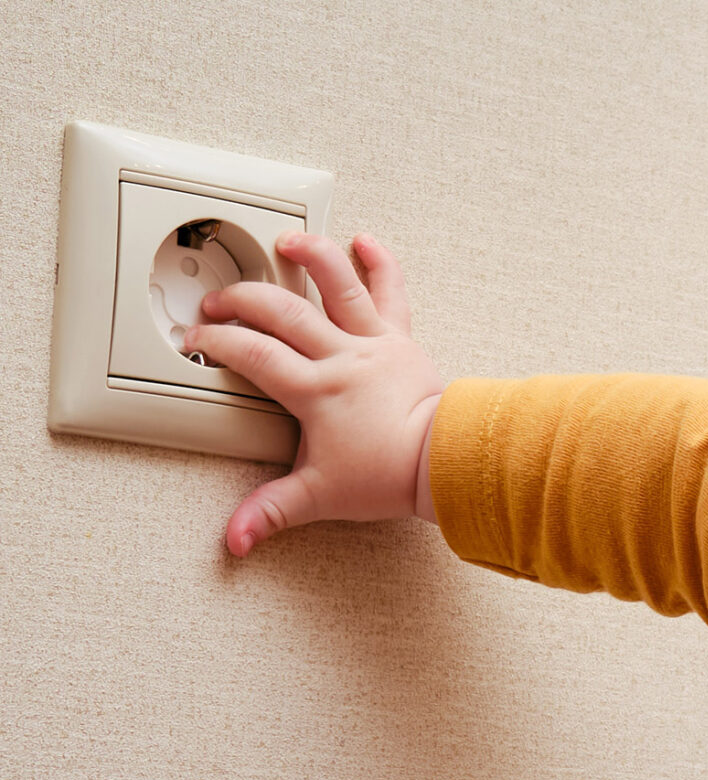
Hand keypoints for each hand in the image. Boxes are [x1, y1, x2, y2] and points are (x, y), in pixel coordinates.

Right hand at [191, 232, 444, 556]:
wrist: (443, 462)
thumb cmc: (388, 474)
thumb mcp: (319, 496)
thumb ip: (271, 511)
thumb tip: (235, 540)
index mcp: (316, 390)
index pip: (254, 354)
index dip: (217, 342)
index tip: (193, 339)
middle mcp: (343, 356)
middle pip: (284, 312)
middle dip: (243, 299)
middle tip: (217, 299)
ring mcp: (374, 342)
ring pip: (339, 286)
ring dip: (312, 257)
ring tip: (288, 239)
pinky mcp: (401, 339)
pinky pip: (391, 292)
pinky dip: (380, 263)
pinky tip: (365, 241)